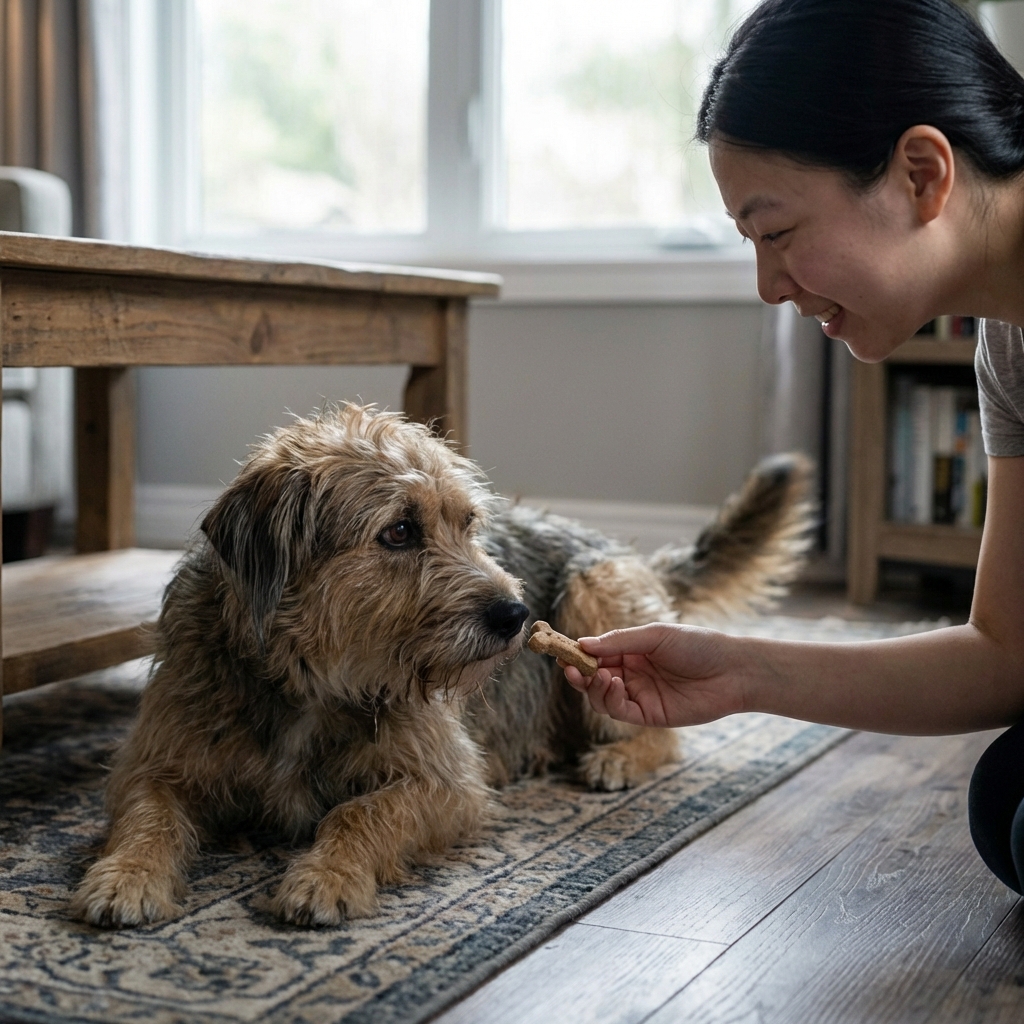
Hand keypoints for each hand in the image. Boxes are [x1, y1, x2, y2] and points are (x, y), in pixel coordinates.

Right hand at [562, 623, 746, 727]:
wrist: (732, 670)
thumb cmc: (697, 644)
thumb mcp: (656, 635)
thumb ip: (619, 641)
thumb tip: (583, 644)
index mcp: (632, 651)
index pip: (596, 654)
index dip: (577, 654)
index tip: (561, 651)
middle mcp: (632, 674)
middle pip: (594, 677)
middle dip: (579, 673)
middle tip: (570, 668)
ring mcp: (639, 695)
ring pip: (601, 697)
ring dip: (593, 687)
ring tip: (601, 676)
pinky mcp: (649, 715)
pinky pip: (619, 711)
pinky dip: (609, 700)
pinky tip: (614, 684)